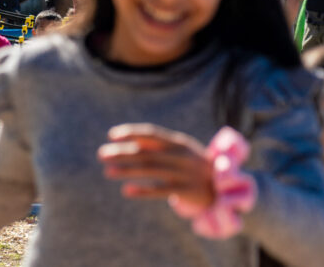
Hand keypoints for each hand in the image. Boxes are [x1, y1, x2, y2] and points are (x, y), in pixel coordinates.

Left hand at [97, 123, 214, 209]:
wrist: (222, 186)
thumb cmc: (191, 164)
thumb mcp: (179, 150)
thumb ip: (156, 146)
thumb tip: (122, 143)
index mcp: (179, 142)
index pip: (152, 134)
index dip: (131, 133)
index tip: (111, 135)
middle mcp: (181, 155)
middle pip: (146, 152)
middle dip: (122, 153)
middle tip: (101, 155)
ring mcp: (185, 173)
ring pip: (150, 170)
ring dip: (127, 170)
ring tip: (107, 171)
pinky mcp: (187, 191)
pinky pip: (161, 190)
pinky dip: (143, 190)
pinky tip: (126, 190)